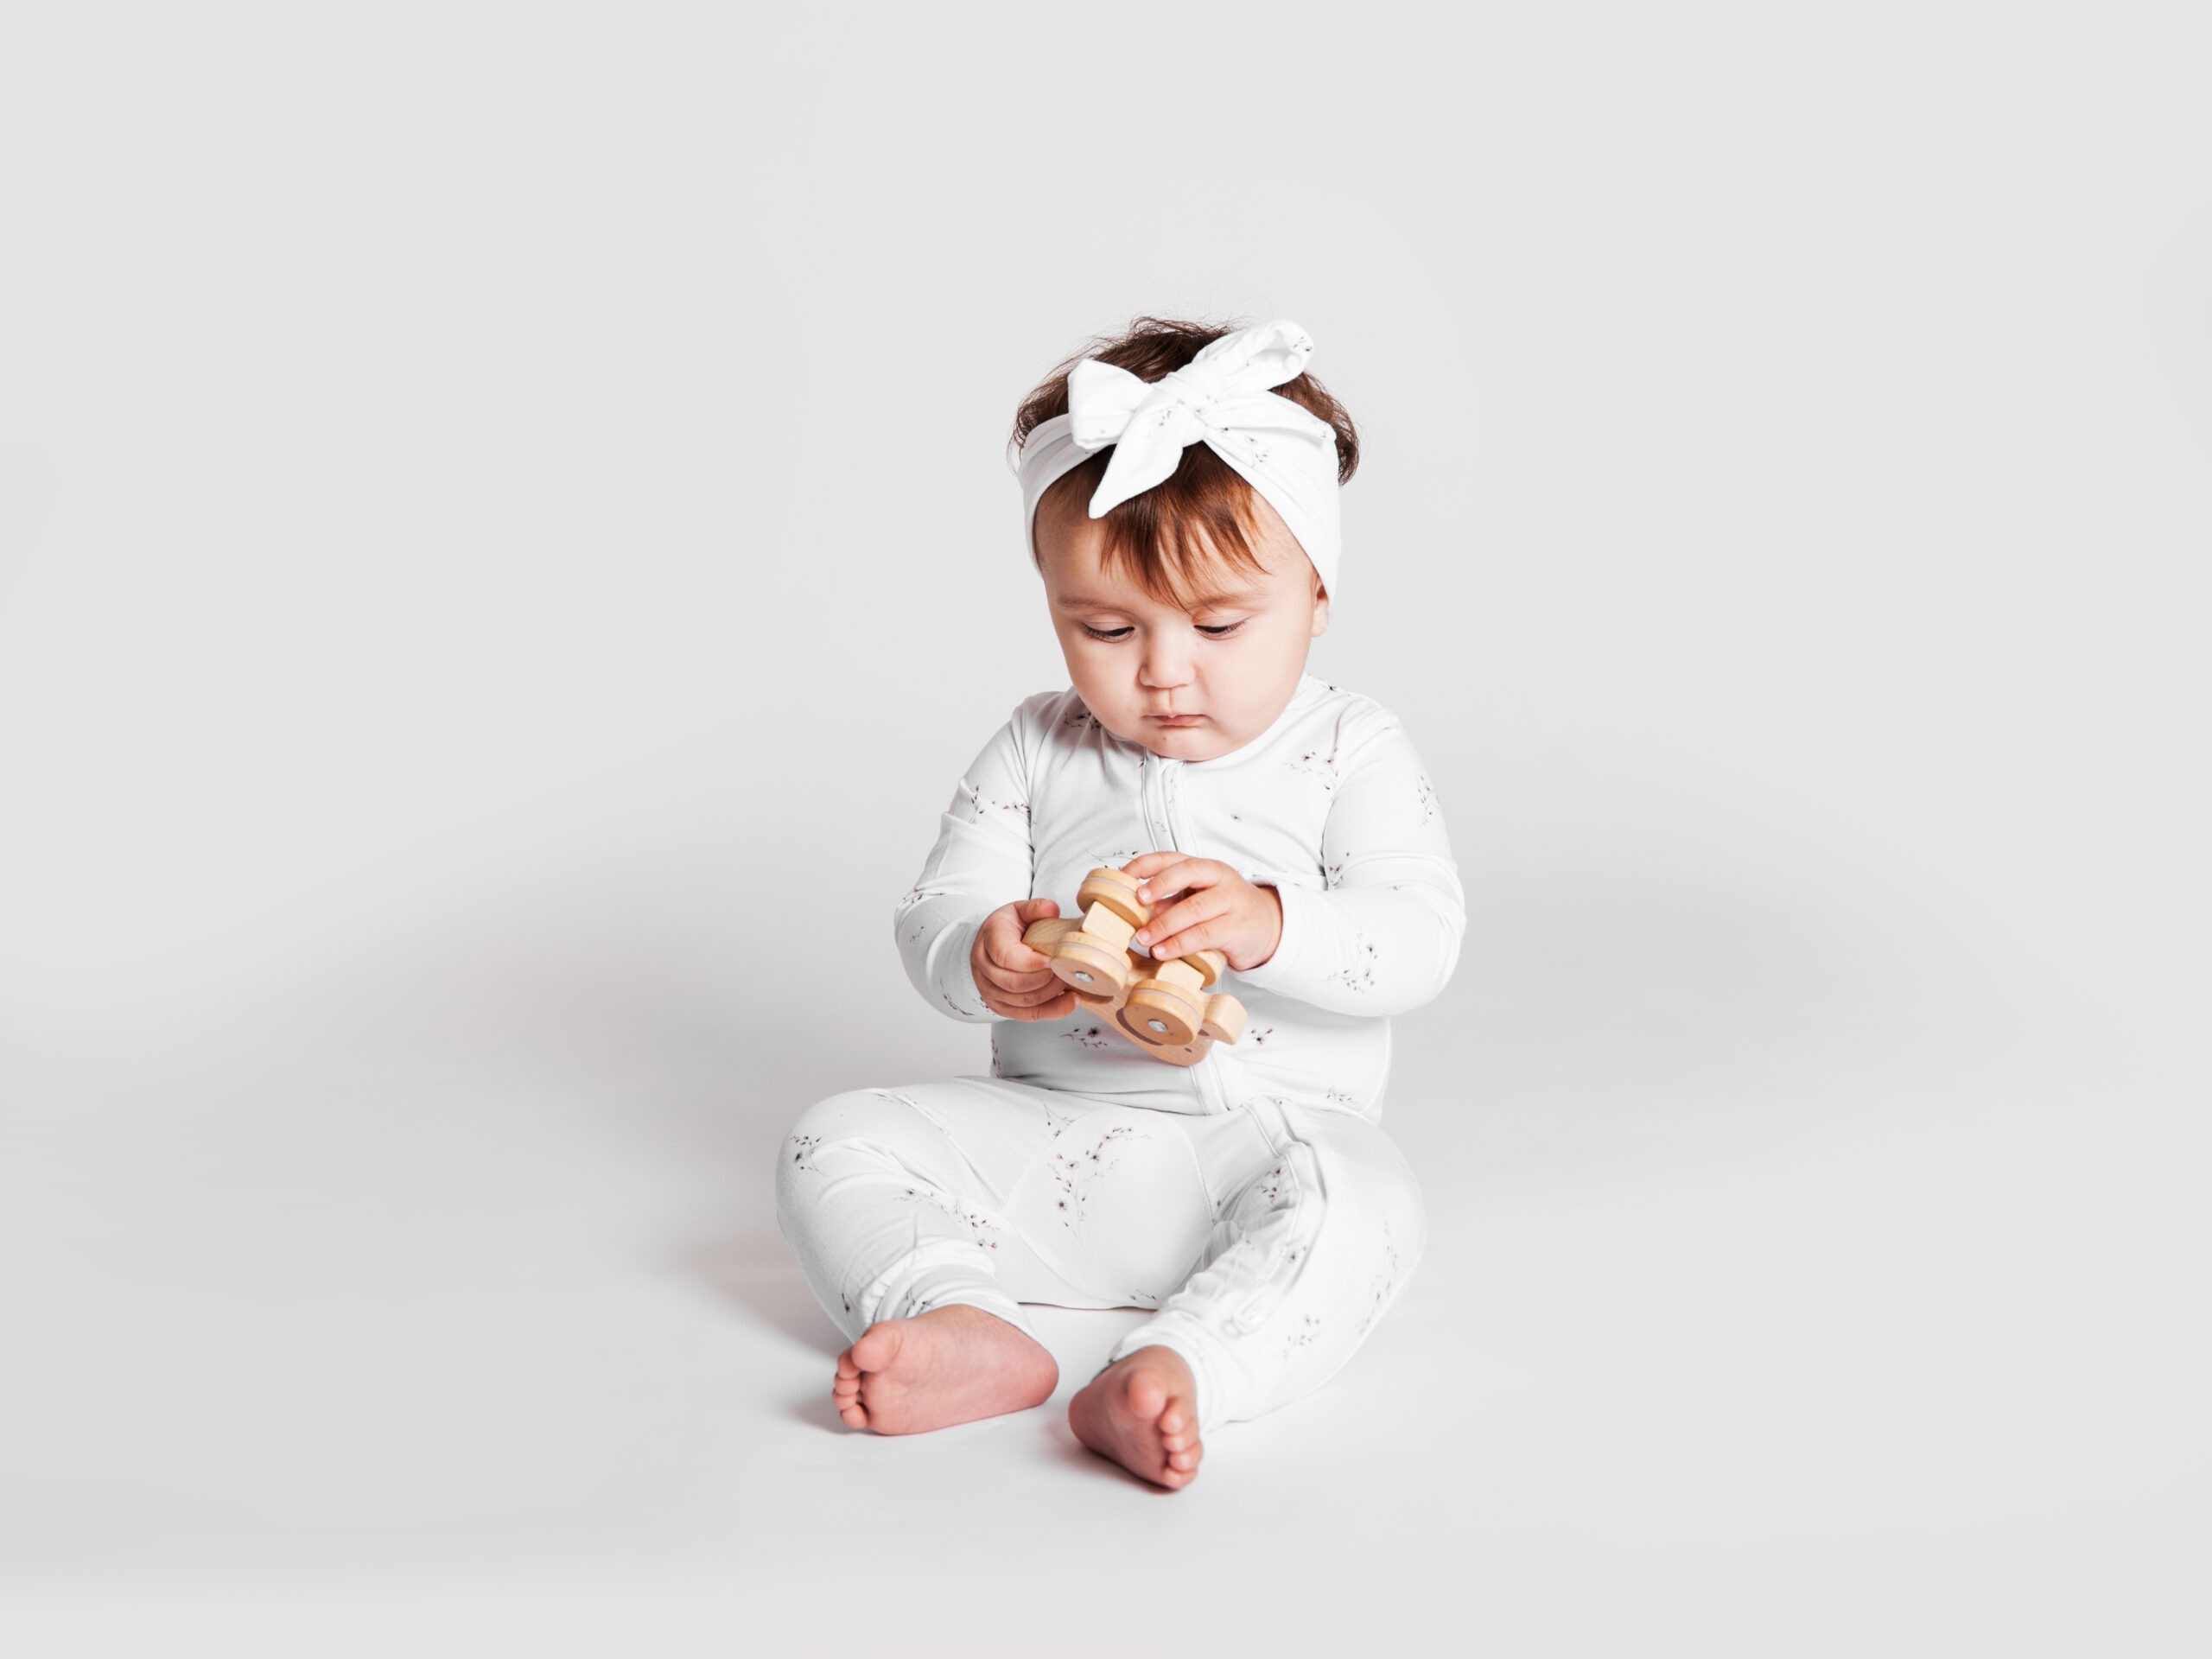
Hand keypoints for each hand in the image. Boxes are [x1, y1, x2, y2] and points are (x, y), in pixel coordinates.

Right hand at [970, 898, 1077, 1021]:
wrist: (988, 946)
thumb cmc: (1006, 929)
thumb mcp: (1018, 911)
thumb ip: (1035, 908)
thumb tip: (1051, 908)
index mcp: (989, 940)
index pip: (1006, 957)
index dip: (1032, 963)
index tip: (1054, 960)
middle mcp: (984, 969)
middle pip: (1015, 983)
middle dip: (1046, 980)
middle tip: (1067, 969)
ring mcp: (990, 990)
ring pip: (1022, 1002)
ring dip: (1051, 994)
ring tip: (1069, 981)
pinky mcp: (1000, 1006)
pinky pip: (1027, 1015)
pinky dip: (1052, 1011)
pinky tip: (1069, 1001)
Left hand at [1123, 853, 1282, 971]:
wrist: (1268, 926)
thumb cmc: (1226, 911)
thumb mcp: (1199, 898)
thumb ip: (1171, 902)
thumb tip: (1135, 911)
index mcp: (1206, 867)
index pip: (1173, 858)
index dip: (1146, 865)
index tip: (1124, 877)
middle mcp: (1220, 878)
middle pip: (1187, 873)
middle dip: (1159, 885)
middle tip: (1136, 902)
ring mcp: (1231, 902)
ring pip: (1193, 909)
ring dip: (1163, 925)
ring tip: (1143, 938)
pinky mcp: (1237, 928)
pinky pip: (1203, 935)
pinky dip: (1179, 944)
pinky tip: (1163, 951)